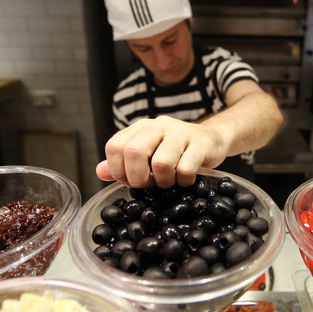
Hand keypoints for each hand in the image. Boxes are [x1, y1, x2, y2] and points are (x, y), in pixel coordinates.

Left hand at [96, 116, 227, 188]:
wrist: (212, 139)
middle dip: (138, 178)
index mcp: (140, 128)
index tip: (130, 181)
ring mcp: (180, 133)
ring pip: (161, 162)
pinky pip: (185, 168)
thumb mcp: (148, 153)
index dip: (118, 170)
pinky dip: (183, 181)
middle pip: (134, 152)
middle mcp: (158, 126)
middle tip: (148, 185)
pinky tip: (185, 180)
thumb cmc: (177, 150)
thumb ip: (124, 163)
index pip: (114, 146)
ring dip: (163, 181)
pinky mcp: (200, 144)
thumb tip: (100, 172)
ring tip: (169, 182)